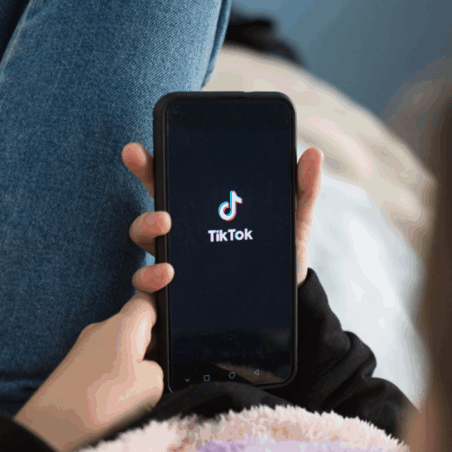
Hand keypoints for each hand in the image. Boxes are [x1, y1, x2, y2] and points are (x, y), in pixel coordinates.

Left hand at [12, 148, 177, 451]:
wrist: (47, 435)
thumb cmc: (100, 404)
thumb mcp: (152, 384)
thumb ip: (161, 367)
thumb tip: (152, 368)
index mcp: (125, 323)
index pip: (151, 294)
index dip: (165, 288)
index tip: (175, 282)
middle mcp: (103, 328)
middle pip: (139, 319)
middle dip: (155, 330)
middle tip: (165, 350)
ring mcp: (87, 350)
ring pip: (126, 344)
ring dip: (140, 359)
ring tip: (146, 389)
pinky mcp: (77, 375)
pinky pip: (111, 366)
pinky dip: (124, 376)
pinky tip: (127, 399)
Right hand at [120, 142, 322, 285]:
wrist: (284, 302)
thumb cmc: (280, 256)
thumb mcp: (292, 222)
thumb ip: (302, 190)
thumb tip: (313, 154)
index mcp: (203, 207)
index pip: (172, 178)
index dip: (150, 162)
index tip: (139, 149)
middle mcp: (183, 231)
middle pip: (152, 202)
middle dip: (144, 184)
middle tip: (153, 174)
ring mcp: (176, 260)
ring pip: (144, 240)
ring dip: (146, 228)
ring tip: (165, 225)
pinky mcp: (177, 292)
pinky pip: (152, 285)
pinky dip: (151, 278)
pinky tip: (167, 273)